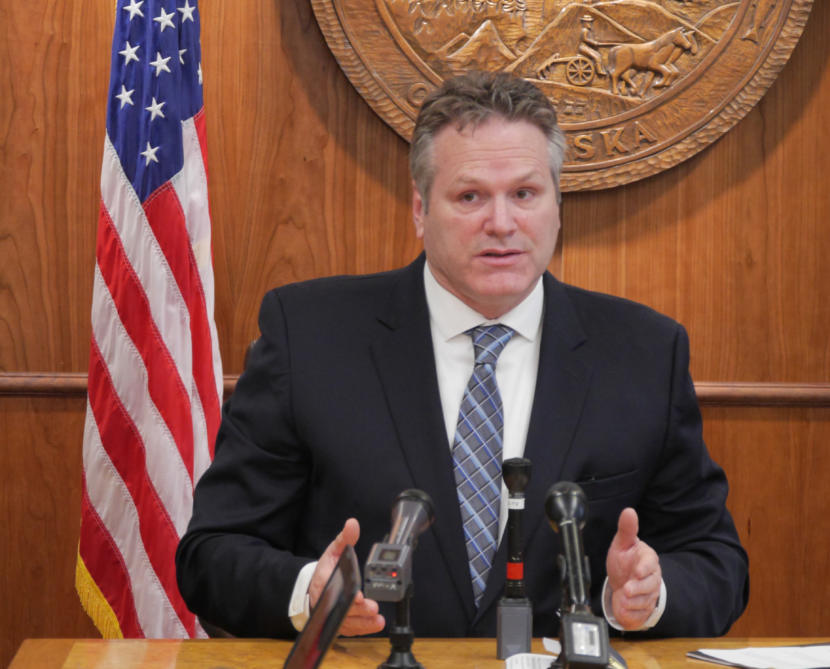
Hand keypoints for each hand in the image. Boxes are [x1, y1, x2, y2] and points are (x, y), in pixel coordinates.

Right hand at [308, 518, 384, 635]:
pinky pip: (350, 629)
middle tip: (371, 607)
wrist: (314, 588)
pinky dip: (363, 628)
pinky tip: (376, 623)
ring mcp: (332, 614)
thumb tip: (352, 524)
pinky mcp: (339, 623)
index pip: (332, 589)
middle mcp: (326, 601)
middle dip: (358, 609)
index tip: (358, 595)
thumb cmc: (326, 570)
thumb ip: (345, 539)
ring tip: (377, 618)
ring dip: (363, 621)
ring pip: (346, 622)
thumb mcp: (334, 550)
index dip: (345, 594)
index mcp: (323, 581)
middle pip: (342, 608)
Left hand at [605, 508, 660, 629]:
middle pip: (650, 585)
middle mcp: (652, 578)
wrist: (622, 582)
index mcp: (648, 559)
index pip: (650, 563)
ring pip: (646, 602)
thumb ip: (626, 529)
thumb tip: (629, 511)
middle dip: (638, 589)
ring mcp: (650, 595)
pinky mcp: (644, 610)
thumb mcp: (622, 544)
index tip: (637, 571)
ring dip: (633, 602)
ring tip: (623, 598)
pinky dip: (631, 614)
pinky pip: (641, 615)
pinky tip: (624, 608)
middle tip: (627, 589)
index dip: (644, 568)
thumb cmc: (624, 561)